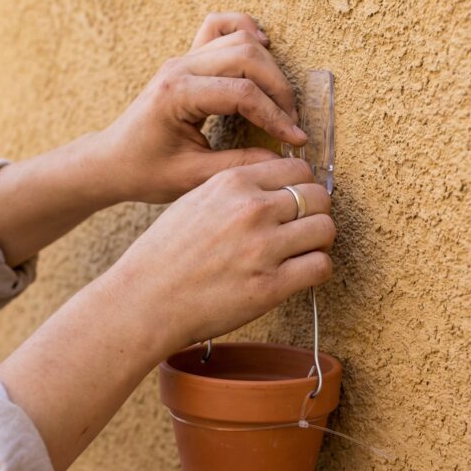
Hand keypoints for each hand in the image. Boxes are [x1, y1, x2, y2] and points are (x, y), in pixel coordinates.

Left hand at [0, 12, 303, 265]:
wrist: (113, 161)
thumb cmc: (146, 172)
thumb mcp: (192, 178)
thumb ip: (238, 166)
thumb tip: (282, 160)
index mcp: (178, 96)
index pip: (242, 94)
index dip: (275, 117)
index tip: (296, 140)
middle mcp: (180, 68)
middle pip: (247, 58)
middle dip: (278, 90)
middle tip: (292, 123)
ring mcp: (182, 59)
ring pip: (239, 41)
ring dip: (269, 67)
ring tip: (282, 103)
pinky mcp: (186, 59)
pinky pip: (218, 28)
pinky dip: (244, 29)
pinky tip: (263, 46)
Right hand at [0, 157, 333, 470]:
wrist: (145, 301)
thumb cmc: (165, 256)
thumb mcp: (195, 202)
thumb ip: (236, 191)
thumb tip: (278, 190)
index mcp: (232, 183)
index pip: (298, 169)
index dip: (303, 187)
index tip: (297, 204)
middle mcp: (251, 209)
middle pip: (318, 196)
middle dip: (316, 212)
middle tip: (303, 231)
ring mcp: (263, 248)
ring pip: (325, 229)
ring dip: (319, 242)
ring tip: (301, 254)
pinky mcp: (270, 286)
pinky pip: (320, 266)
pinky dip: (316, 269)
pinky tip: (299, 275)